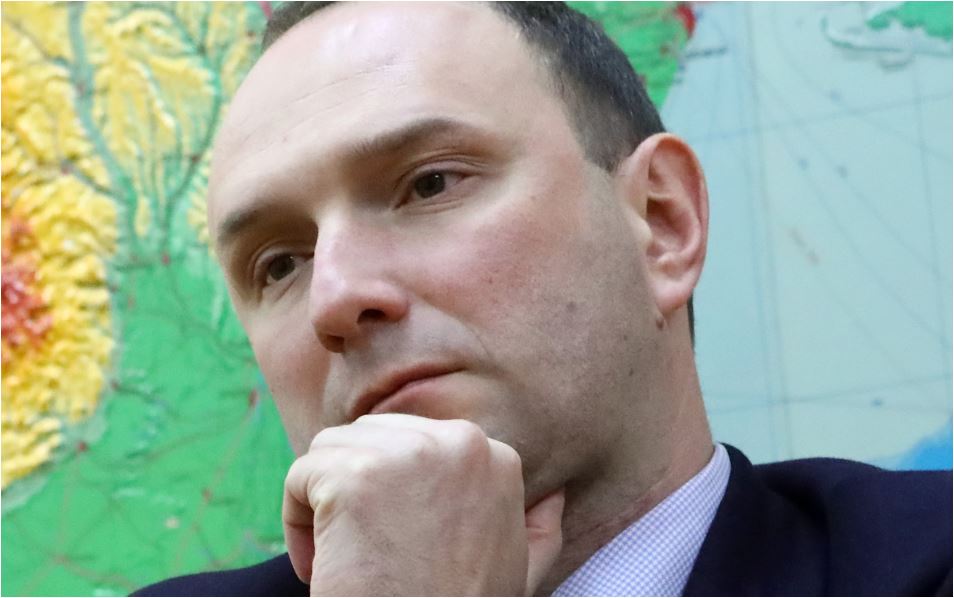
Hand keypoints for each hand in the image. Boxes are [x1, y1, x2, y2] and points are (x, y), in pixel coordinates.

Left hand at [283, 413, 564, 595]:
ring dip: (323, 504)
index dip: (391, 491)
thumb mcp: (520, 570)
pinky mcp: (354, 476)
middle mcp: (458, 440)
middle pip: (370, 434)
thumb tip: (552, 495)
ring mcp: (406, 454)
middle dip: (354, 488)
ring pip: (331, 450)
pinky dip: (296, 523)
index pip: (414, 439)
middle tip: (364, 550)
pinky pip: (300, 477)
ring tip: (343, 556)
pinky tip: (319, 565)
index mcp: (496, 455)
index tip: (396, 540)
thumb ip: (539, 527)